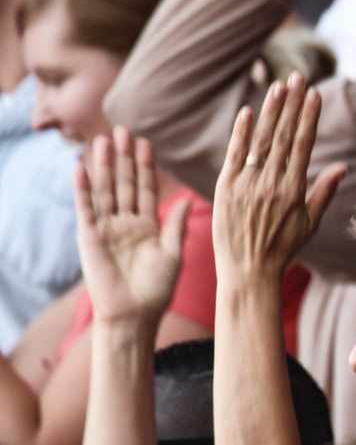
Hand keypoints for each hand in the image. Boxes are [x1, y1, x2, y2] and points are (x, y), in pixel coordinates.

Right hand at [74, 129, 188, 330]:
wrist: (135, 314)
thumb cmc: (157, 289)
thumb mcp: (173, 253)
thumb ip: (176, 224)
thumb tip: (185, 198)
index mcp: (148, 225)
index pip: (146, 188)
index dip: (145, 166)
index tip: (147, 142)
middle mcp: (126, 223)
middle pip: (124, 183)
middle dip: (123, 157)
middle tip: (122, 130)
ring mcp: (107, 228)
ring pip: (105, 190)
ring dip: (103, 166)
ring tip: (102, 140)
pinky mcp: (90, 237)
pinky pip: (86, 208)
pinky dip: (83, 188)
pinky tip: (81, 167)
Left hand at [212, 76, 347, 275]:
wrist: (248, 272)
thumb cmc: (283, 250)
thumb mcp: (310, 223)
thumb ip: (323, 191)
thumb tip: (342, 166)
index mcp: (294, 191)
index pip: (303, 144)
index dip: (309, 117)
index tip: (315, 94)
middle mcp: (270, 184)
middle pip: (283, 135)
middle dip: (292, 104)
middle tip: (298, 77)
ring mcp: (246, 185)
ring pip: (260, 140)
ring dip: (270, 111)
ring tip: (279, 86)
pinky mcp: (224, 189)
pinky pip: (234, 155)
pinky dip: (240, 133)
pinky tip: (247, 112)